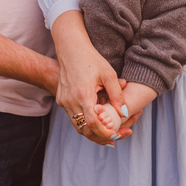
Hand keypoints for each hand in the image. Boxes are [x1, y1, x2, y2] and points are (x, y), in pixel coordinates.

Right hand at [52, 12, 130, 144]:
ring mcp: (64, 101)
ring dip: (92, 131)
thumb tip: (124, 113)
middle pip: (84, 129)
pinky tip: (97, 122)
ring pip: (78, 126)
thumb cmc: (91, 59)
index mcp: (83, 95)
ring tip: (109, 133)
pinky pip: (73, 117)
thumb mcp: (108, 74)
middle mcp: (70, 101)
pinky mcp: (61, 100)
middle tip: (117, 137)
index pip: (93, 124)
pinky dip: (85, 123)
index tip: (116, 135)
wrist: (70, 48)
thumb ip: (117, 95)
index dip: (105, 133)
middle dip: (100, 136)